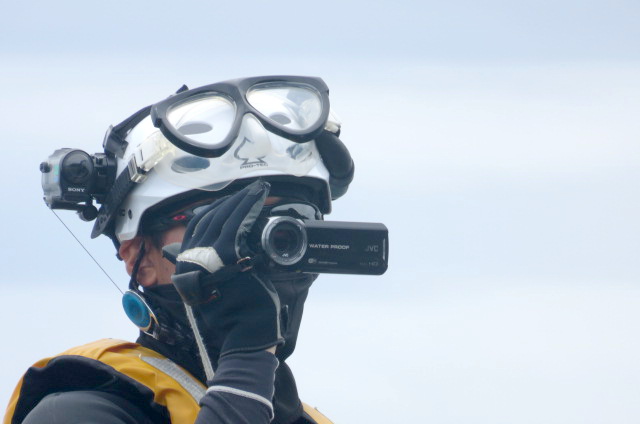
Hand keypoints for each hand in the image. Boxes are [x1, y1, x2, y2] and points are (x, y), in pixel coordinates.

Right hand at [170, 181, 283, 376]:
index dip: (215, 209)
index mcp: (185, 266)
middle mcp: (190, 259)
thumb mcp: (207, 291)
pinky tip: (258, 201)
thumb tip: (182, 251)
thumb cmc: (233, 315)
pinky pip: (237, 225)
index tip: (232, 200)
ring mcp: (208, 257)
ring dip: (243, 200)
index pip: (197, 227)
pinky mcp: (227, 257)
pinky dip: (248, 209)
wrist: (245, 335)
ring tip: (258, 190)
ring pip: (224, 218)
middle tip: (251, 190)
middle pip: (210, 218)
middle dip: (232, 200)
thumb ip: (198, 269)